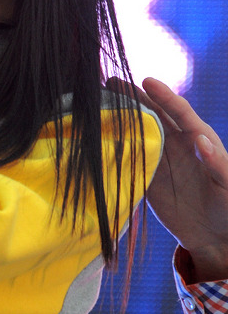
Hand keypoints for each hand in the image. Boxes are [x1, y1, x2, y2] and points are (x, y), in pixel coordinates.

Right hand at [109, 76, 227, 281]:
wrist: (211, 233)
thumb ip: (217, 163)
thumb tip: (200, 140)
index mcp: (198, 138)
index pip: (179, 111)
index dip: (163, 95)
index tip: (146, 81)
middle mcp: (177, 142)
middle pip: (153, 112)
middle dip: (133, 95)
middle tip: (110, 81)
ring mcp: (160, 156)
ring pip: (138, 129)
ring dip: (120, 114)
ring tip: (99, 99)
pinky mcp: (146, 173)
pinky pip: (129, 154)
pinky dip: (115, 143)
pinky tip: (98, 132)